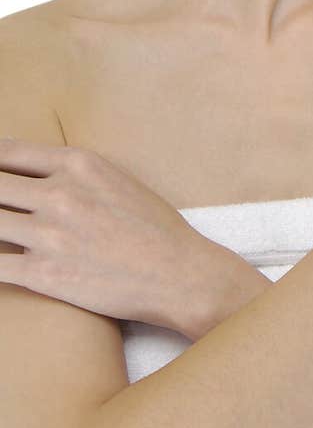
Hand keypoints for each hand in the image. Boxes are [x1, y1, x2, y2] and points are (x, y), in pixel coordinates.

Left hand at [0, 138, 241, 333]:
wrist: (179, 275)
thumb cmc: (155, 229)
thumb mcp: (116, 180)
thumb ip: (74, 173)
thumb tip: (36, 175)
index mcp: (78, 164)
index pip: (6, 152)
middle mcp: (60, 193)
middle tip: (0, 208)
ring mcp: (49, 234)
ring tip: (1, 234)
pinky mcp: (44, 274)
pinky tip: (0, 263)